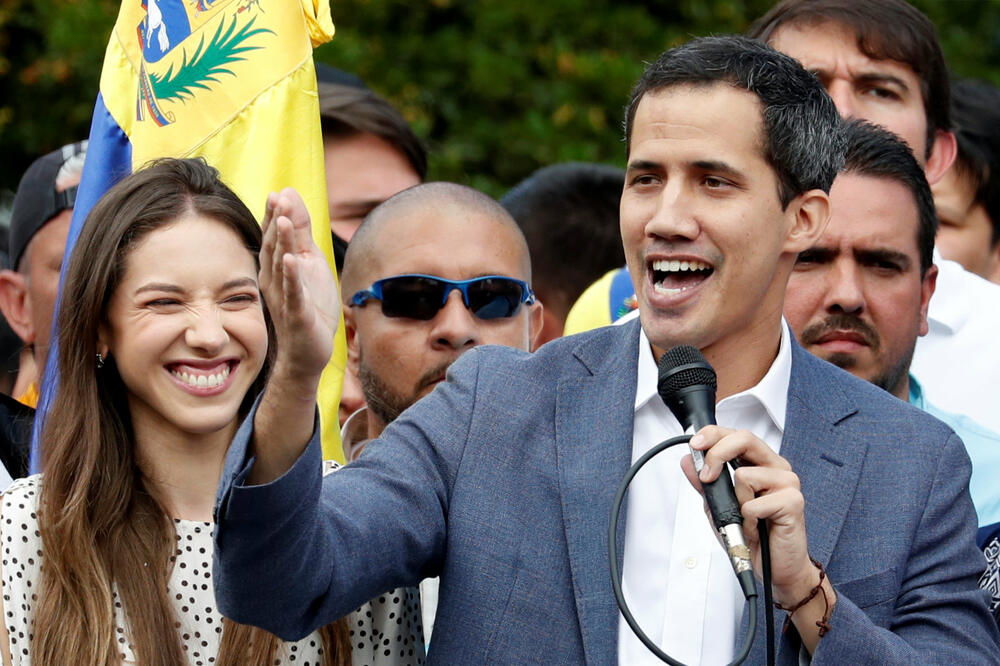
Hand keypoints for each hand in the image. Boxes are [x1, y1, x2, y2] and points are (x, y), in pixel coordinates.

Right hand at [259, 189, 339, 386]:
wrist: (308, 351)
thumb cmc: (308, 305)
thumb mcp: (308, 263)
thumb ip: (301, 233)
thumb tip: (291, 196)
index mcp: (277, 269)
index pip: (273, 237)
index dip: (275, 216)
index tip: (278, 193)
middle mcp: (275, 281)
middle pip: (273, 247)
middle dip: (276, 223)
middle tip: (278, 198)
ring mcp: (284, 298)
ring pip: (281, 267)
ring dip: (282, 244)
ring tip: (284, 221)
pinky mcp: (297, 315)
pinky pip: (293, 294)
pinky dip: (292, 277)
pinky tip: (292, 261)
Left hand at [681, 426, 834, 651]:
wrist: (775, 569)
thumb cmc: (752, 537)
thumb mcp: (719, 507)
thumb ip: (705, 484)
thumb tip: (687, 461)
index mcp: (760, 463)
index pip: (736, 435)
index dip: (713, 434)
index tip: (694, 444)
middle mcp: (776, 468)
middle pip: (745, 439)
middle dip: (717, 453)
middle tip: (707, 475)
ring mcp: (787, 483)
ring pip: (745, 475)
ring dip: (737, 503)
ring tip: (746, 519)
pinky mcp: (794, 501)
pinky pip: (754, 503)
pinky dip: (747, 520)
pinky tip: (756, 528)